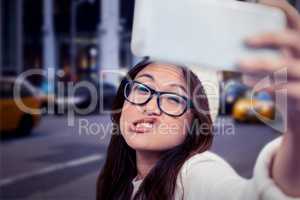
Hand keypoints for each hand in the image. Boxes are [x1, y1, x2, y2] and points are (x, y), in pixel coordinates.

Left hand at [239, 1, 299, 195]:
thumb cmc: (283, 83)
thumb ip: (260, 56)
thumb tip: (230, 52)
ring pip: (286, 64)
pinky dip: (271, 87)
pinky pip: (290, 89)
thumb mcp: (276, 66)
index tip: (259, 1)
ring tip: (240, 65)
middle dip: (269, 37)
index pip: (292, 18)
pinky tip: (256, 87)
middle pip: (291, 38)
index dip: (278, 7)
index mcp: (297, 43)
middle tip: (245, 40)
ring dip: (262, 64)